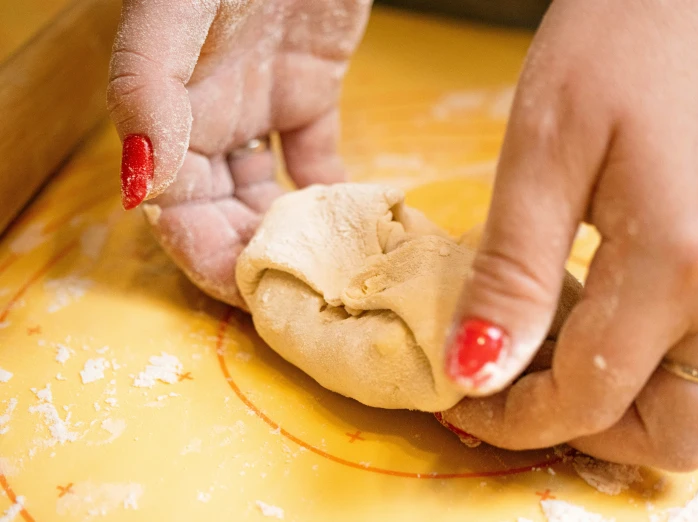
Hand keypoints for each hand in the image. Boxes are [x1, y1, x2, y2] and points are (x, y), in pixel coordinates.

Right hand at [107, 0, 370, 305]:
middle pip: (218, 210)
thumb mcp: (176, 10)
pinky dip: (330, 192)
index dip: (201, 254)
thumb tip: (137, 185)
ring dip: (288, 236)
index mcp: (169, 106)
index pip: (173, 204)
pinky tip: (351, 219)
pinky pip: (314, 155)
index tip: (244, 295)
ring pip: (263, 192)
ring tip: (326, 270)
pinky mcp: (307, 88)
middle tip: (294, 298)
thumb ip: (147, 88)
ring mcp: (257, 102)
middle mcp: (208, 113)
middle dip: (247, 259)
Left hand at [442, 0, 697, 470]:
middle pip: (674, 436)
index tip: (462, 400)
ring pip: (696, 397)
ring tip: (545, 339)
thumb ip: (515, 274)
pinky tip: (594, 301)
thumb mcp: (545, 148)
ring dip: (616, 396)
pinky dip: (645, 355)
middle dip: (585, 432)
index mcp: (682, 262)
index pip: (591, 400)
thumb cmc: (627, 30)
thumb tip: (477, 370)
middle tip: (513, 383)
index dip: (516, 420)